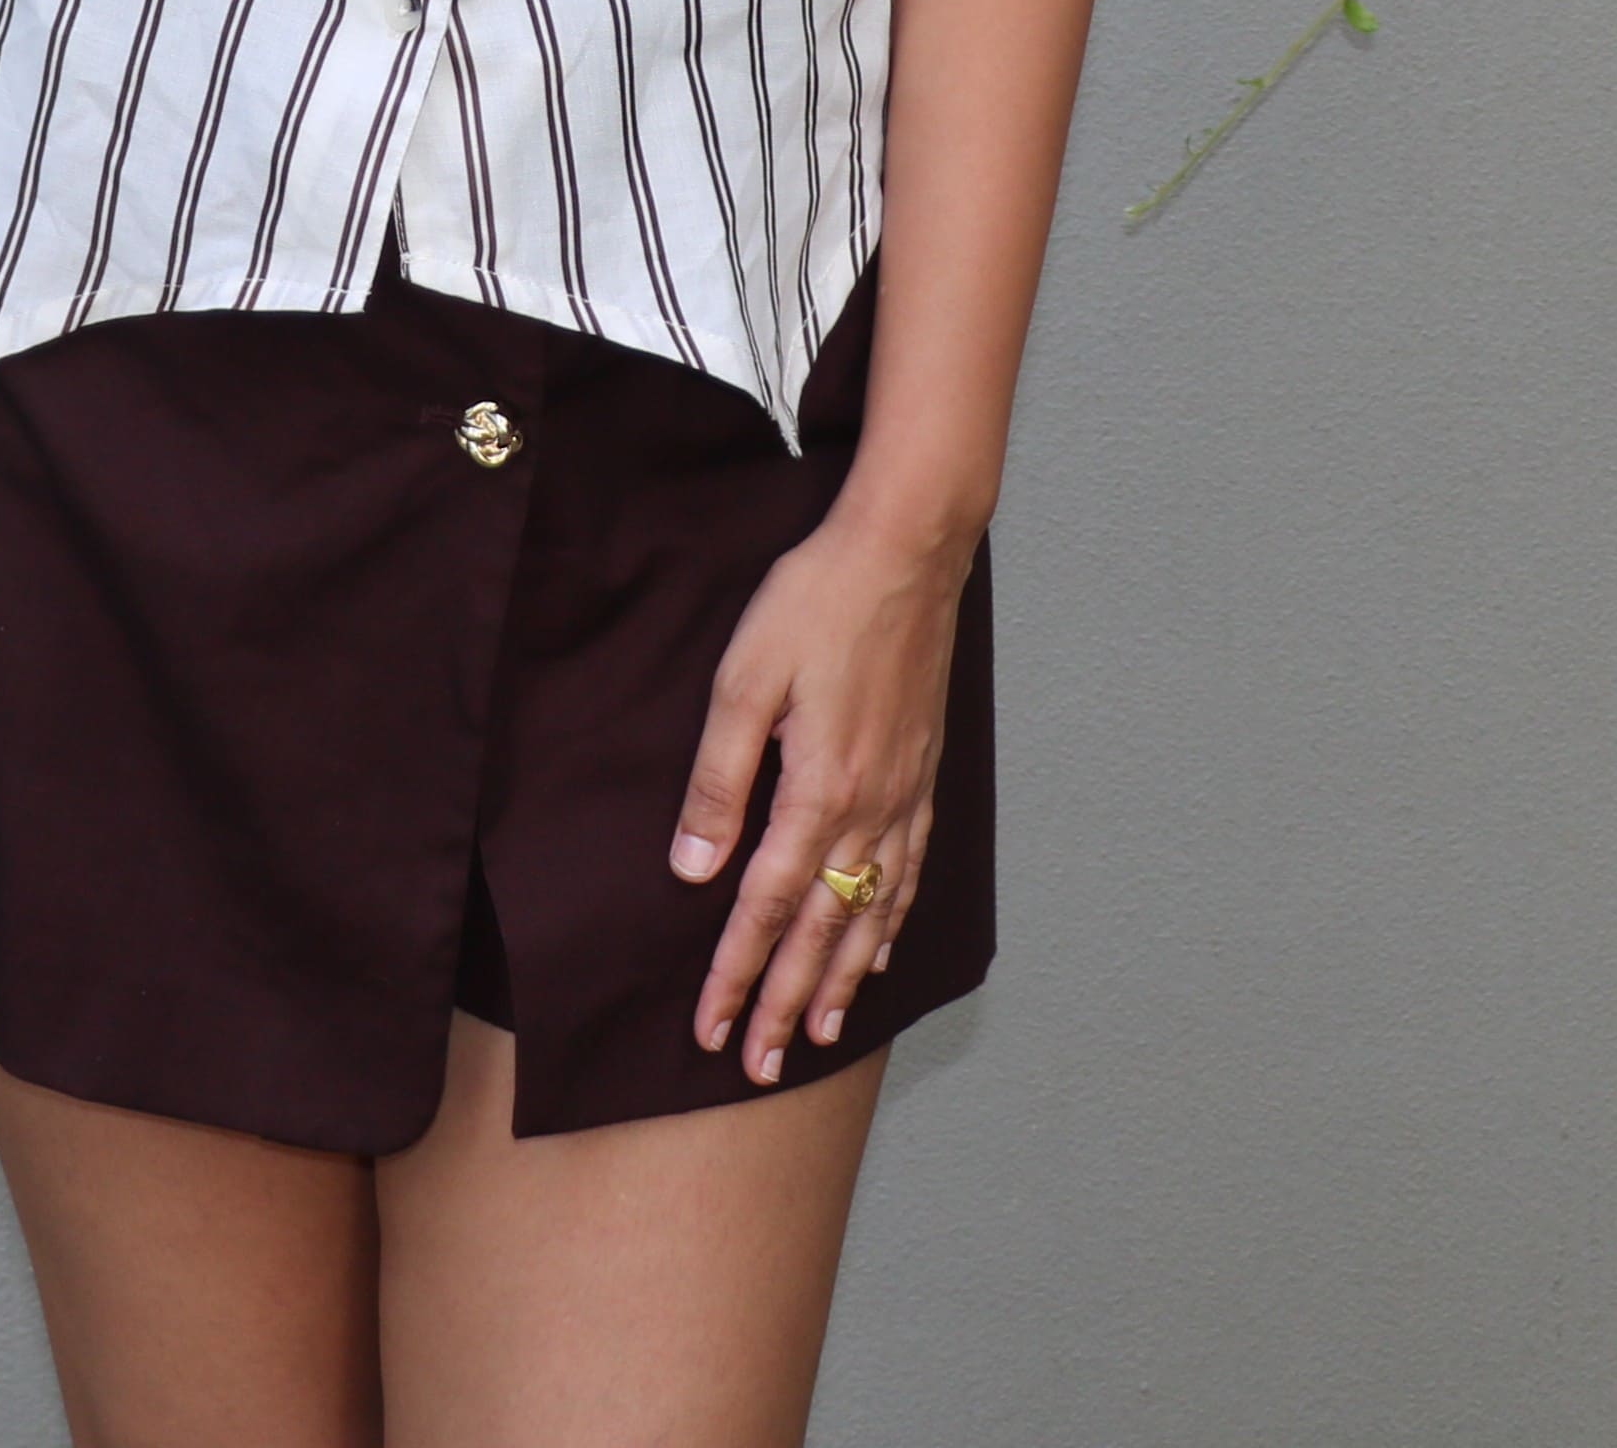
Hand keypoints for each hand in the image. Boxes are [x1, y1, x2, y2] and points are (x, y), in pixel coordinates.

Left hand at [668, 502, 970, 1082]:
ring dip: (840, 980)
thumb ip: (719, 779)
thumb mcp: (744, 677)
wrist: (906, 549)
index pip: (767, 908)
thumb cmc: (816, 601)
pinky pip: (910, 869)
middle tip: (759, 1067)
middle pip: (822, 930)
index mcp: (818, 790)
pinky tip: (879, 946)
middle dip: (785, 1002)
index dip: (735, 974)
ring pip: (871, 911)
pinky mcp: (923, 772)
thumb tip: (693, 870)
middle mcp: (868, 808)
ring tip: (816, 1034)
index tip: (711, 1031)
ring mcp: (904, 793)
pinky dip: (892, 921)